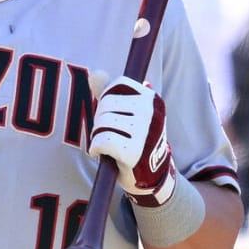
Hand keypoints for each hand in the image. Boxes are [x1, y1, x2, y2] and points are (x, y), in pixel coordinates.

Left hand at [88, 77, 177, 205]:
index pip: (118, 85)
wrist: (150, 176)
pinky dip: (96, 148)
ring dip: (98, 135)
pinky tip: (103, 153)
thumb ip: (110, 92)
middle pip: (106, 104)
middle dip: (101, 120)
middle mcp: (152, 113)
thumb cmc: (136, 140)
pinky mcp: (134, 152)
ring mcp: (145, 132)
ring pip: (102, 122)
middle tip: (113, 134)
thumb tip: (96, 73)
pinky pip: (101, 141)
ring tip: (110, 144)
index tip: (116, 116)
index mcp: (153, 100)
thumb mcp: (128, 113)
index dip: (108, 101)